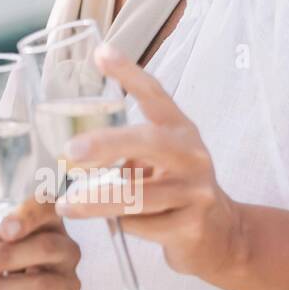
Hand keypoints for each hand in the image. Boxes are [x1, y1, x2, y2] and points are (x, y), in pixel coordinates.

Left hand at [55, 45, 247, 280]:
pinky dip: (122, 225)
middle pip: (149, 142)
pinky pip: (142, 225)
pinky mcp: (191, 226)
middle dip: (106, 145)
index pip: (155, 94)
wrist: (223, 235)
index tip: (100, 54)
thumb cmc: (174, 187)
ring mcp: (195, 191)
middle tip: (70, 151)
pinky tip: (117, 224)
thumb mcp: (159, 157)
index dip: (129, 73)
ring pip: (138, 195)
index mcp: (180, 130)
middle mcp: (192, 155)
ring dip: (96, 200)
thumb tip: (66, 139)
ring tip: (66, 204)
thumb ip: (126, 144)